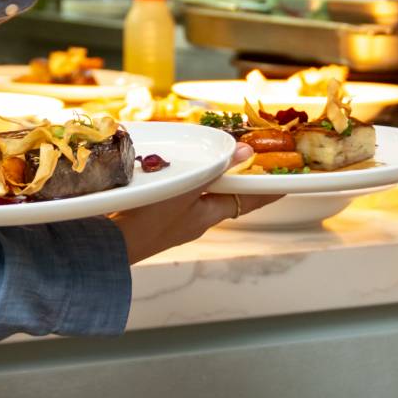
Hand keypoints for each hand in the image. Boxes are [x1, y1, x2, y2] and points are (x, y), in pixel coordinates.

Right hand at [111, 144, 274, 261]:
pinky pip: (175, 192)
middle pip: (223, 194)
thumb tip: (245, 152)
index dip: (268, 191)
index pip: (248, 201)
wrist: (109, 245)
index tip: (288, 183)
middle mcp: (195, 219)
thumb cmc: (149, 221)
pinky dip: (179, 177)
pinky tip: (167, 165)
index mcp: (208, 215)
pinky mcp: (154, 214)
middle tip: (244, 156)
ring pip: (197, 191)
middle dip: (232, 176)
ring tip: (207, 154)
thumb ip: (214, 169)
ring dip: (203, 174)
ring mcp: (174, 218)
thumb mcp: (186, 189)